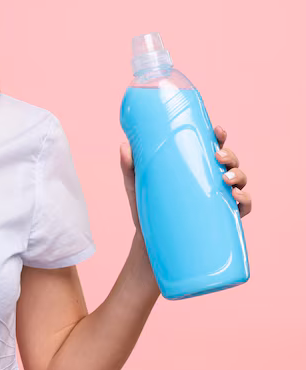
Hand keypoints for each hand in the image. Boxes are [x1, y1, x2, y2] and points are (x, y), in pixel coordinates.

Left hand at [119, 124, 252, 227]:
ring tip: (225, 178)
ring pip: (240, 179)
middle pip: (229, 161)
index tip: (217, 129)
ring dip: (238, 175)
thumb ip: (130, 166)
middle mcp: (211, 178)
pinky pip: (244, 206)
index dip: (219, 136)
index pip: (212, 146)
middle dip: (229, 155)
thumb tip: (124, 145)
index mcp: (194, 166)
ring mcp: (220, 197)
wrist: (150, 240)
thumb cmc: (146, 206)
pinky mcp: (225, 216)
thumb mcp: (136, 184)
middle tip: (218, 157)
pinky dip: (245, 199)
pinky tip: (236, 197)